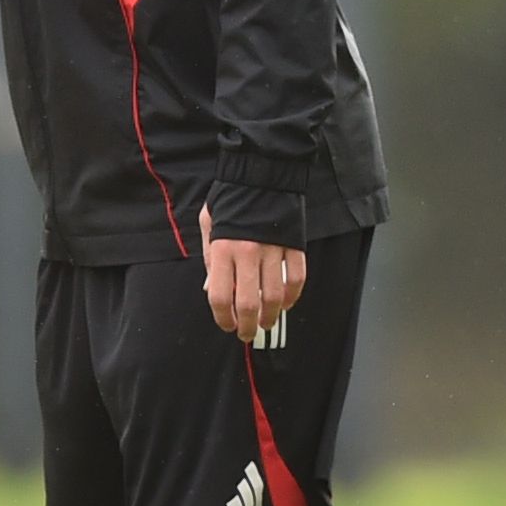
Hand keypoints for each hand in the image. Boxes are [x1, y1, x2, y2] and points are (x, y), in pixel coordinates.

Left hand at [197, 205, 305, 339]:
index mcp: (223, 248)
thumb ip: (210, 257)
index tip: (226, 326)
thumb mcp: (209, 223)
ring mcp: (274, 250)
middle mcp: (248, 253)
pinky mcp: (295, 246)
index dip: (222, 318)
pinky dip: (293, 297)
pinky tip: (286, 304)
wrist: (262, 171)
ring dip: (271, 317)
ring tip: (267, 323)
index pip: (220, 296)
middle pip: (248, 304)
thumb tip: (212, 289)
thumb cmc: (231, 197)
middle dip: (247, 326)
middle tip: (246, 334)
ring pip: (275, 297)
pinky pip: (297, 280)